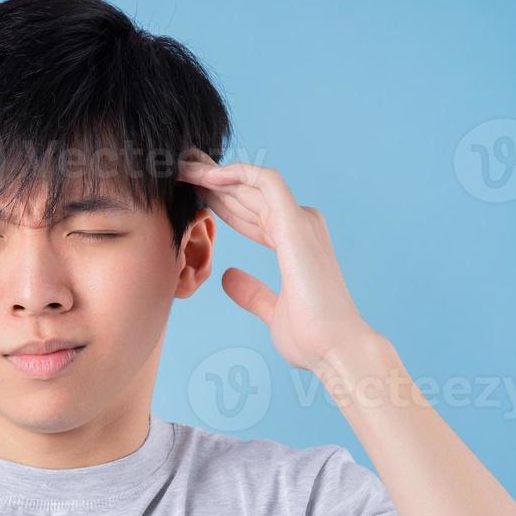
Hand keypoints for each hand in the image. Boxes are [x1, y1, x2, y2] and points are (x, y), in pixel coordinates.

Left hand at [179, 151, 378, 371]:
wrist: (335, 348)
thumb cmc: (310, 337)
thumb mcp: (271, 311)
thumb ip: (251, 292)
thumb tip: (228, 277)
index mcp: (294, 244)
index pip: (251, 213)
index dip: (219, 202)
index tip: (190, 196)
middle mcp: (301, 226)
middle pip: (248, 194)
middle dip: (212, 182)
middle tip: (179, 170)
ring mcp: (301, 222)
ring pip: (253, 183)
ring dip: (217, 173)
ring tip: (184, 167)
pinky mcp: (297, 224)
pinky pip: (266, 182)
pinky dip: (238, 173)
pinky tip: (209, 175)